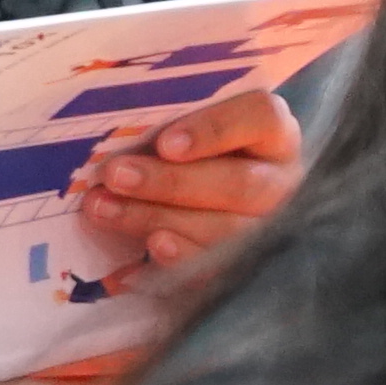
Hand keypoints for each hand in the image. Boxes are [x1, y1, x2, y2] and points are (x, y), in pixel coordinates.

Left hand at [69, 86, 303, 269]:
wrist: (193, 193)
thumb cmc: (186, 150)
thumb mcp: (185, 127)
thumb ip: (168, 126)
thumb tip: (121, 141)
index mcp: (273, 135)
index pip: (262, 119)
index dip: (216, 131)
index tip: (165, 144)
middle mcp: (281, 181)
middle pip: (242, 183)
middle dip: (173, 182)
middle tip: (116, 175)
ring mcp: (271, 225)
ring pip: (228, 229)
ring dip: (159, 217)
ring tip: (104, 208)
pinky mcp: (248, 261)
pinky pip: (220, 265)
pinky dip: (183, 256)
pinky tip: (151, 245)